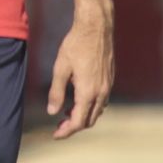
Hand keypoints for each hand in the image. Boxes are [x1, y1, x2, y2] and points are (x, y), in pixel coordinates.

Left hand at [49, 16, 113, 139]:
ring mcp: (108, 86)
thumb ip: (56, 92)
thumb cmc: (76, 45)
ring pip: (97, 111)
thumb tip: (52, 112)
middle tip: (58, 126)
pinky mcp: (110, 79)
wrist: (96, 27)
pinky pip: (102, 101)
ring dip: (83, 116)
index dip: (66, 132)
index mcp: (88, 92)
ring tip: (65, 113)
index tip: (55, 135)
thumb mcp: (60, 68)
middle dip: (74, 126)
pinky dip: (90, 106)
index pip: (78, 122)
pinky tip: (79, 99)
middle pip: (89, 120)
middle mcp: (101, 93)